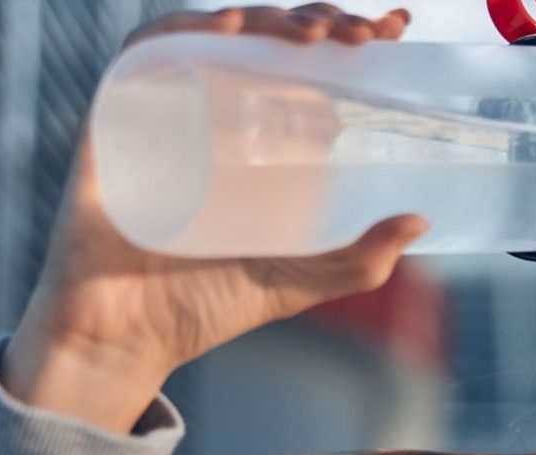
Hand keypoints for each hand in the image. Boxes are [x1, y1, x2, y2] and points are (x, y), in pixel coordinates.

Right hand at [5, 5, 420, 432]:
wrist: (123, 340)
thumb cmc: (202, 309)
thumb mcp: (296, 283)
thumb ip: (357, 262)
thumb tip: (419, 221)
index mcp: (257, 141)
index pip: (306, 65)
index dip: (346, 34)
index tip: (394, 29)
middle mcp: (212, 115)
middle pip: (266, 40)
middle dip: (317, 20)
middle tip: (361, 35)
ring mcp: (164, 112)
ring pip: (214, 34)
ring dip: (265, 18)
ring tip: (312, 32)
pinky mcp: (115, 119)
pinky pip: (144, 53)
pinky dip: (184, 30)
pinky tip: (231, 27)